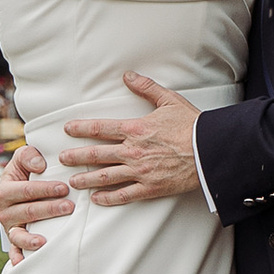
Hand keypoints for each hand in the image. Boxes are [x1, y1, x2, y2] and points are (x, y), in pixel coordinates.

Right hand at [0, 141, 73, 259]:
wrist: (21, 187)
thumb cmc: (27, 171)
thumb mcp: (24, 157)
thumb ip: (28, 155)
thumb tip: (40, 166)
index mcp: (5, 189)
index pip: (24, 190)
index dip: (43, 189)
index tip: (64, 188)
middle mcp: (4, 210)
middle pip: (26, 212)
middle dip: (49, 210)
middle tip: (69, 206)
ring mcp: (10, 228)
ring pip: (20, 234)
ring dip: (33, 238)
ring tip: (47, 240)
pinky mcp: (14, 241)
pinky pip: (14, 252)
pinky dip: (18, 259)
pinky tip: (25, 264)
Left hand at [57, 71, 203, 206]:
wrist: (210, 151)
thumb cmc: (192, 125)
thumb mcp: (169, 100)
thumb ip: (146, 87)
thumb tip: (129, 76)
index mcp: (135, 129)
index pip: (100, 128)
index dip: (80, 129)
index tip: (68, 130)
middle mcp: (132, 151)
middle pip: (96, 154)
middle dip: (76, 157)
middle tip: (63, 159)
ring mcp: (140, 171)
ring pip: (105, 176)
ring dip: (86, 179)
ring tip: (73, 182)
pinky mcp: (150, 188)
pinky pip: (124, 195)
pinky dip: (108, 197)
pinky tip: (97, 198)